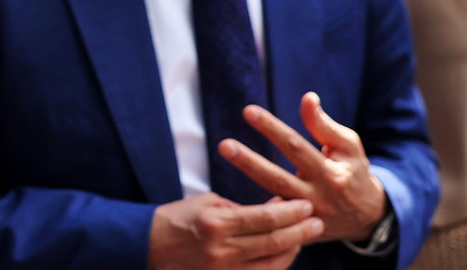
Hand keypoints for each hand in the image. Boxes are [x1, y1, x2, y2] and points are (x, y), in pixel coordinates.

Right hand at [147, 192, 323, 268]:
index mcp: (216, 223)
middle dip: (300, 231)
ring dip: (293, 248)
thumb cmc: (178, 218)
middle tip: (317, 221)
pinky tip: (286, 252)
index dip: (290, 212)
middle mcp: (222, 249)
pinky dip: (277, 263)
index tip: (306, 204)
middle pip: (273, 242)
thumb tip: (276, 205)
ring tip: (305, 236)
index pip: (265, 218)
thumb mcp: (208, 203)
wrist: (148, 246)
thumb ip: (242, 207)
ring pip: (271, 263)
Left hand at [219, 91, 387, 242]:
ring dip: (246, 180)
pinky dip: (250, 211)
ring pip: (270, 198)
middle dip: (249, 161)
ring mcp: (305, 218)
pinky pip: (270, 222)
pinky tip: (226, 200)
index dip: (272, 128)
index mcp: (331, 174)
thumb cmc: (353, 173)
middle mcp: (316, 197)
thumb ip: (324, 125)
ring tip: (225, 157)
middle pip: (277, 178)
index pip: (296, 147)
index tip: (248, 111)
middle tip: (224, 145)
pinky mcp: (297, 232)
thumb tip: (307, 98)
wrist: (367, 219)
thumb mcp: (348, 147)